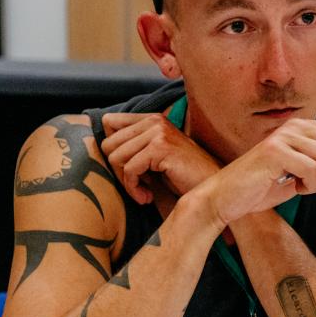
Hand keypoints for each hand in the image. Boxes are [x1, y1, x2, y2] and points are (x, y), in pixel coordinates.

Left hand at [101, 112, 220, 203]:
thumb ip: (135, 147)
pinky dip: (134, 188)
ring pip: (116, 157)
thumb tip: (102, 147)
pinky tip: (147, 197)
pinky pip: (130, 169)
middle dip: (118, 170)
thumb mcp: (156, 157)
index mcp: (152, 119)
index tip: (128, 168)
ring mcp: (158, 133)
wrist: (212, 188)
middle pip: (109, 143)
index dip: (113, 148)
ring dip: (126, 182)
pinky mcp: (160, 148)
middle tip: (136, 186)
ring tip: (143, 193)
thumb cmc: (185, 177)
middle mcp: (154, 121)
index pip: (109, 122)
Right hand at [202, 118, 315, 226]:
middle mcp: (298, 126)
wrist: (229, 197)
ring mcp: (286, 136)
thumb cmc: (266, 185)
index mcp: (306, 127)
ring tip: (303, 185)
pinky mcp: (275, 151)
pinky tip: (293, 187)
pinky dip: (308, 186)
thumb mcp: (304, 170)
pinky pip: (313, 170)